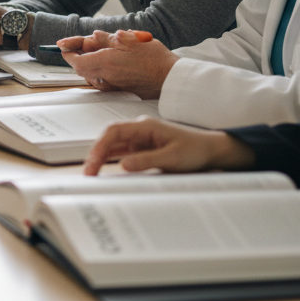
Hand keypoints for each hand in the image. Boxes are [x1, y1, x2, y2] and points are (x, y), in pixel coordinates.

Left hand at [61, 30, 174, 98]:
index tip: (62, 45)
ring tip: (96, 51)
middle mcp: (107, 76)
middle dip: (78, 56)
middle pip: (82, 68)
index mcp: (107, 62)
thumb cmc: (156, 59)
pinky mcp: (120, 91)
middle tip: (78, 45)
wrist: (171, 80)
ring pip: (91, 74)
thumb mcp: (133, 41)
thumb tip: (95, 36)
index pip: (76, 61)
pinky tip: (108, 63)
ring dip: (88, 63)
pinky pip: (102, 81)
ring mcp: (113, 86)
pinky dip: (99, 71)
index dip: (67, 52)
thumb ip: (111, 39)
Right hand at [83, 117, 254, 174]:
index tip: (93, 163)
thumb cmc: (195, 150)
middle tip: (88, 173)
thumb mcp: (172, 158)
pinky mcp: (143, 149)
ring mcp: (140, 139)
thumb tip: (123, 164)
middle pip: (110, 138)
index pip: (114, 131)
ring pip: (113, 145)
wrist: (211, 151)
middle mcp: (140, 130)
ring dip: (101, 158)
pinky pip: (122, 153)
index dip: (99, 146)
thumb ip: (147, 161)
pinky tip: (105, 170)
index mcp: (145, 126)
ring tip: (92, 174)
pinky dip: (111, 160)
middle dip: (96, 154)